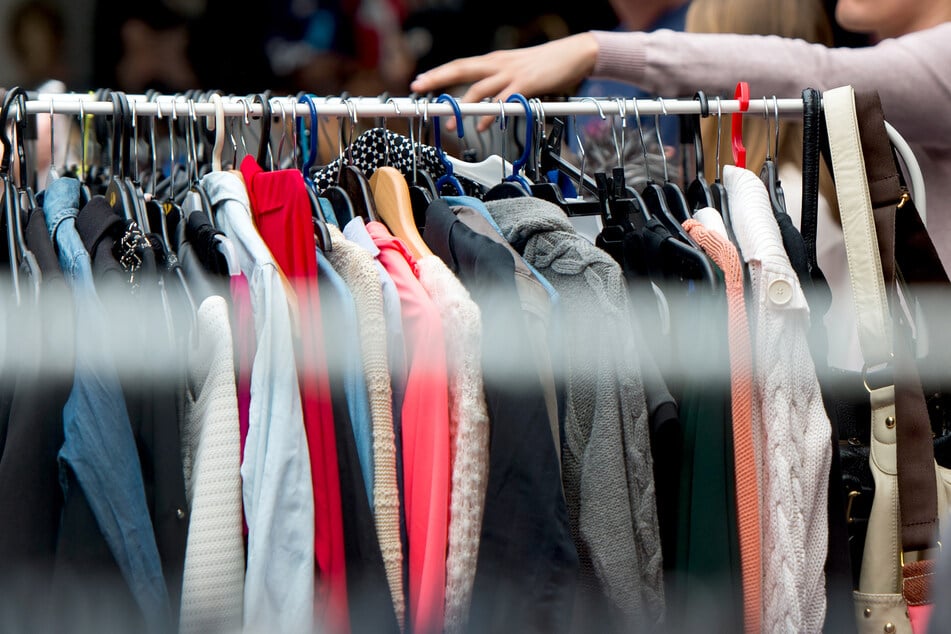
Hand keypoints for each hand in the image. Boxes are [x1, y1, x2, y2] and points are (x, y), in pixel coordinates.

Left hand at [410, 33, 598, 129]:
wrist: (574, 54)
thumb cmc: (546, 66)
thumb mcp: (517, 72)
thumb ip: (499, 85)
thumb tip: (484, 103)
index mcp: (494, 60)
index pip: (460, 65)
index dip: (439, 72)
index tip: (420, 81)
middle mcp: (498, 63)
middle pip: (461, 68)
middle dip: (438, 78)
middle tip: (419, 87)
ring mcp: (511, 73)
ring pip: (479, 88)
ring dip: (463, 107)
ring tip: (451, 124)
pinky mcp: (526, 84)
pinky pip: (503, 101)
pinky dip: (492, 114)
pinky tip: (484, 125)